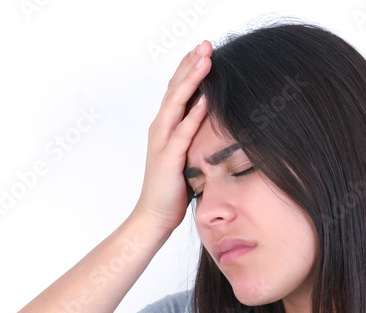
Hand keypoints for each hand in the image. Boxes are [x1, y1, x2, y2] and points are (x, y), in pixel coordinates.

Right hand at [130, 40, 211, 232]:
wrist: (154, 216)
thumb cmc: (171, 189)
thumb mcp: (185, 156)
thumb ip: (193, 138)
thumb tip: (212, 125)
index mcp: (164, 127)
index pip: (176, 90)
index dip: (188, 68)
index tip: (203, 50)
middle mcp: (160, 128)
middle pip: (175, 88)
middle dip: (190, 64)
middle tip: (205, 44)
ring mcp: (162, 141)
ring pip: (177, 103)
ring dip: (192, 80)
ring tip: (206, 60)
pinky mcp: (168, 158)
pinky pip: (183, 132)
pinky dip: (194, 114)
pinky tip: (206, 99)